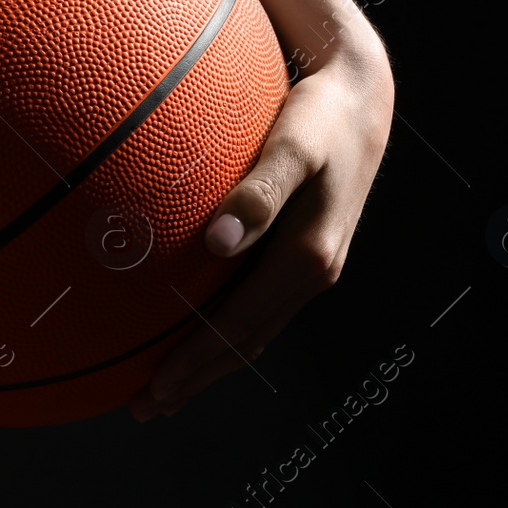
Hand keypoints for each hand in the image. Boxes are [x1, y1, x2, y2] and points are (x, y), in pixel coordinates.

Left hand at [130, 33, 392, 420]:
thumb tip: (218, 241)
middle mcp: (314, 272)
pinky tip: (198, 329)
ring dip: (210, 363)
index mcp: (309, 258)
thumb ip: (258, 192)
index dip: (196, 360)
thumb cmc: (321, 116)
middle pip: (247, 344)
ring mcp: (313, 268)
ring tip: (165, 389)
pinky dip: (226, 333)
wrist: (362, 100)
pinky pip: (259, 309)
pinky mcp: (305, 254)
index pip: (241, 326)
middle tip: (144, 407)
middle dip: (196, 379)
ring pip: (255, 333)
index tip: (155, 387)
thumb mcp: (292, 145)